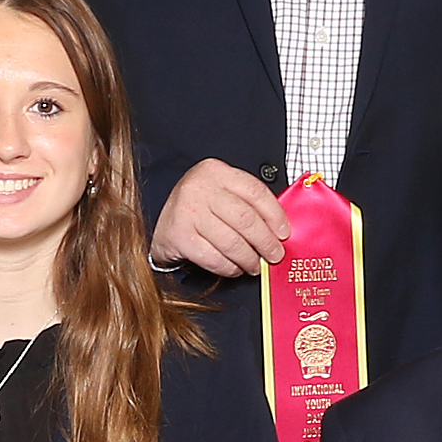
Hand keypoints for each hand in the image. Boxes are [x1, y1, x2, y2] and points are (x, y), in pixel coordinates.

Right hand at [151, 158, 292, 276]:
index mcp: (216, 172)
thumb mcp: (222, 192)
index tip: (284, 233)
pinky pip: (214, 258)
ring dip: (249, 259)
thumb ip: (247, 203)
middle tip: (275, 255)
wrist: (158, 217)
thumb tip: (279, 231)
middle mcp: (200, 189)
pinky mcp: (179, 237)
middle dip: (265, 242)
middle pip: (245, 219)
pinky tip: (236, 268)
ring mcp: (187, 212)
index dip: (275, 215)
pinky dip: (230, 268)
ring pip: (231, 242)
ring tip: (255, 265)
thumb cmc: (199, 207)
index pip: (255, 192)